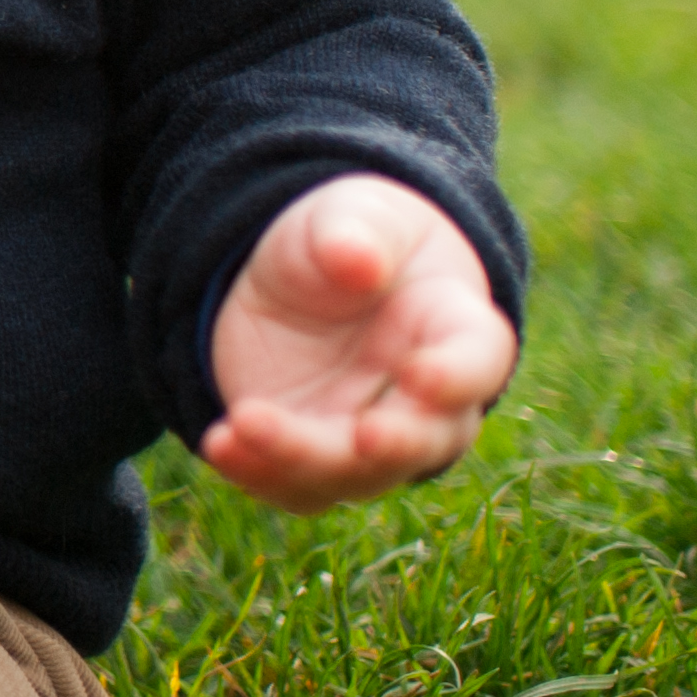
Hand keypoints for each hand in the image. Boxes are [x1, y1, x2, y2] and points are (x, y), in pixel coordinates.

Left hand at [202, 173, 516, 512]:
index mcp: (454, 328)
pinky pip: (295, 483)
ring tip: (239, 428)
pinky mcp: (313, 453)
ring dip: (301, 461)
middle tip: (362, 438)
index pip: (477, 362)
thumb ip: (357, 232)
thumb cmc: (349, 235)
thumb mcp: (350, 213)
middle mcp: (425, 400)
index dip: (457, 376)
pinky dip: (259, 474)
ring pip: (353, 473)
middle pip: (423, 439)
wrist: (300, 271)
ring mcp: (370, 435)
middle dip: (394, 444)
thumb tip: (356, 258)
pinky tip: (219, 445)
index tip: (421, 374)